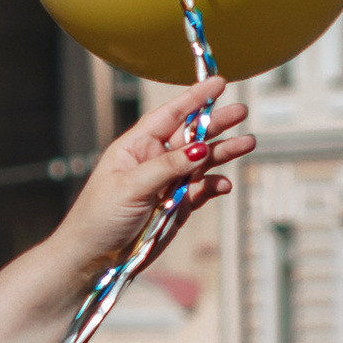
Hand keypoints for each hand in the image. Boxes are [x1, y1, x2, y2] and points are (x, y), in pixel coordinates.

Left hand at [54, 78, 247, 280]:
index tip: (218, 83)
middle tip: (241, 113)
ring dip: (223, 153)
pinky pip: (202, 190)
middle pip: (190, 135)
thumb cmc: (99, 216)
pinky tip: (224, 184)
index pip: (169, 115)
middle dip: (216, 123)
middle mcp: (154, 160)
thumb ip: (166, 167)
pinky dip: (214, 186)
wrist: (94, 259)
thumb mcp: (131, 186)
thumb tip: (199, 148)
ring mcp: (167, 183)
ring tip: (247, 143)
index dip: (193, 98)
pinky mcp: (177, 206)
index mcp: (136, 146)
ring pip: (202, 162)